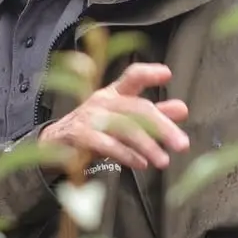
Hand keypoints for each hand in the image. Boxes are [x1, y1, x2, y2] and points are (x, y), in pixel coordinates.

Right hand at [41, 62, 188, 171]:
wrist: (54, 144)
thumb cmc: (93, 129)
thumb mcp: (123, 120)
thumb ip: (153, 116)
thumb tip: (182, 109)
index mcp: (114, 93)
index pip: (132, 77)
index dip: (148, 73)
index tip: (167, 74)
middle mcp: (102, 101)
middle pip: (137, 108)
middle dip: (162, 126)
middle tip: (182, 144)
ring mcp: (89, 117)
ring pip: (124, 127)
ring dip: (147, 145)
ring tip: (163, 161)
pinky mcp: (79, 135)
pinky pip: (106, 144)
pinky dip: (126, 154)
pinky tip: (141, 164)